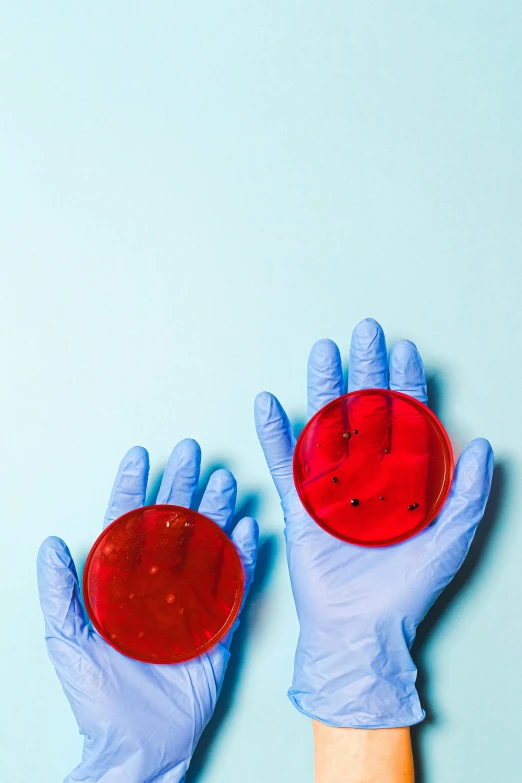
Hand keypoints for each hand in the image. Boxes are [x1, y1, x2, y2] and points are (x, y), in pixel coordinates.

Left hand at [37, 439, 257, 781]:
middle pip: (172, 525)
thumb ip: (59, 592)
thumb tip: (50, 543)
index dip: (133, 487)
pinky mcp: (218, 624)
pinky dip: (241, 555)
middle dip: (181, 486)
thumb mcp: (67, 641)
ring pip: (206, 545)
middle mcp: (158, 584)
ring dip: (216, 512)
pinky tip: (247, 527)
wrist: (138, 745)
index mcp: (123, 583)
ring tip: (224, 481)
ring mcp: (191, 601)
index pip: (128, 524)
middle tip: (193, 452)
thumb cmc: (97, 697)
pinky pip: (233, 583)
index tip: (140, 455)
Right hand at [254, 318, 492, 727]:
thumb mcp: (451, 540)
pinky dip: (275, 434)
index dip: (406, 383)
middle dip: (366, 368)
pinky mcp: (301, 504)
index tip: (405, 348)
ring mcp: (331, 486)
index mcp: (403, 478)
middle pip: (365, 410)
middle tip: (365, 330)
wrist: (363, 630)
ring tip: (322, 352)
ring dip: (322, 388)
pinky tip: (268, 403)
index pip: (406, 419)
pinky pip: (285, 463)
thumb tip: (486, 444)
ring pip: (326, 425)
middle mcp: (366, 474)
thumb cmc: (408, 589)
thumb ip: (470, 493)